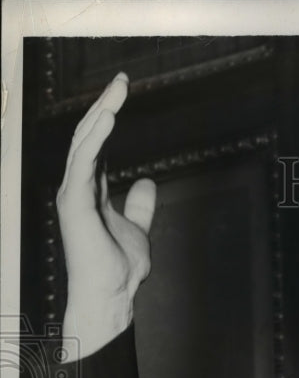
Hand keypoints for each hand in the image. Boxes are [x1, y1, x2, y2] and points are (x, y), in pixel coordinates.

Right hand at [57, 72, 156, 358]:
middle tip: (122, 81)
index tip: (122, 91)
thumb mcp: (137, 227)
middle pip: (88, 136)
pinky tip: (109, 117)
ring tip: (117, 91)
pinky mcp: (75, 204)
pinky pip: (83, 163)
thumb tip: (146, 182)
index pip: (96, 143)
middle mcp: (77, 188)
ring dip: (100, 114)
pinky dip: (95, 138)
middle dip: (104, 106)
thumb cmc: (119, 270)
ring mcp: (73, 195)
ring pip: (83, 143)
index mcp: (89, 190)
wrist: (112, 296)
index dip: (107, 115)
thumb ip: (139, 205)